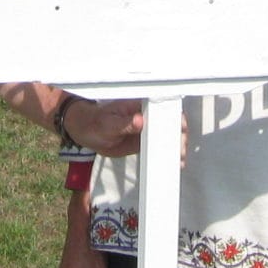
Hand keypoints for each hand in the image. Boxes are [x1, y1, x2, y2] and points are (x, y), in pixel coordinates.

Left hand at [65, 98, 186, 161]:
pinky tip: (174, 163)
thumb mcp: (107, 124)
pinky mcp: (144, 141)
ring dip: (176, 146)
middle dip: (178, 135)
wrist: (86, 132)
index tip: (180, 127)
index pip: (162, 106)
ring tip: (179, 160)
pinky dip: (167, 154)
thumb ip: (124, 123)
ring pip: (167, 135)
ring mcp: (147, 128)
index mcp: (139, 104)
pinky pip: (159, 146)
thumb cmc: (95, 122)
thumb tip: (139, 120)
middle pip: (169, 121)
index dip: (174, 116)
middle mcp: (146, 114)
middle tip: (181, 149)